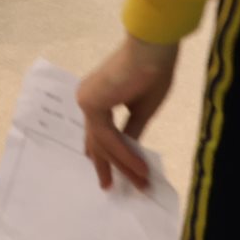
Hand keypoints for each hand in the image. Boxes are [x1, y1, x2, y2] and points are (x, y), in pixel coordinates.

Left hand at [76, 34, 180, 191]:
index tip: (110, 176)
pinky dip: (124, 154)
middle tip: (109, 188)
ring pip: (103, 143)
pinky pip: (108, 138)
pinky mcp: (92, 104)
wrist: (152, 50)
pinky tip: (140, 169)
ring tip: (143, 184)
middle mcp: (88, 99)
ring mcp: (87, 101)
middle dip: (107, 166)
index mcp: (98, 98)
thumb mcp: (142, 109)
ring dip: (124, 165)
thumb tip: (129, 152)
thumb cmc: (152, 72)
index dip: (105, 155)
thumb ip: (131, 131)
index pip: (98, 133)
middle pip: (97, 141)